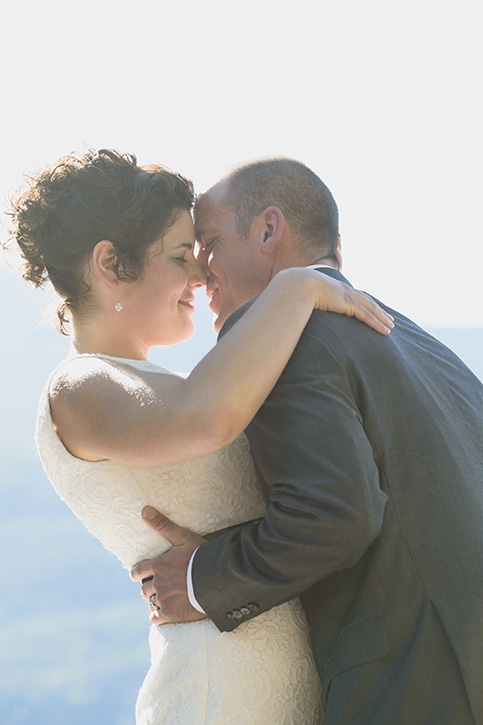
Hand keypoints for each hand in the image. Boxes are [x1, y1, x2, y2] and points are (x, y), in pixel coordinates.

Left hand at [130, 506, 206, 624]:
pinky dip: (157, 616)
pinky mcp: (171, 614)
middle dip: (149, 588)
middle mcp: (157, 583)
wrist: (216, 579)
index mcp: (158, 565)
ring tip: (164, 599)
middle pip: (144, 589)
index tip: (138, 575)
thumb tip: (144, 510)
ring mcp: (163, 599)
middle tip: (159, 587)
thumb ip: (163, 525)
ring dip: (154, 601)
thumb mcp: (183, 537)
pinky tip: (164, 614)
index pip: (137, 571)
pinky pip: (156, 618)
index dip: (137, 573)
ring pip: (150, 602)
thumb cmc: (201, 556)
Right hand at [305, 268, 394, 334]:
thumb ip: (311, 302)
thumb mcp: (308, 296)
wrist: (299, 285)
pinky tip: (385, 331)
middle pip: (369, 302)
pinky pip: (367, 316)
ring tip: (391, 327)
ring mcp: (348, 297)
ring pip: (372, 309)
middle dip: (380, 311)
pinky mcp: (349, 304)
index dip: (368, 303)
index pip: (358, 296)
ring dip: (383, 319)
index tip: (376, 309)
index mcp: (338, 288)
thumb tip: (304, 310)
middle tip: (390, 319)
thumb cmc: (299, 291)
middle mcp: (346, 291)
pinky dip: (377, 323)